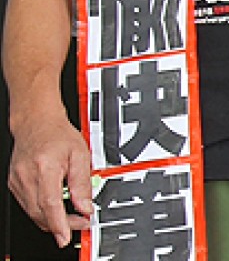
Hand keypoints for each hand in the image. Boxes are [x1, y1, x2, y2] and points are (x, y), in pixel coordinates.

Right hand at [8, 117, 91, 246]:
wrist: (36, 122)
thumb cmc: (57, 134)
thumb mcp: (80, 154)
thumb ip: (83, 182)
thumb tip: (85, 206)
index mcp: (44, 167)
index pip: (50, 203)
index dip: (60, 223)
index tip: (66, 236)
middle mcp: (26, 176)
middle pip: (41, 212)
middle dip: (61, 224)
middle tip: (80, 224)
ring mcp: (17, 181)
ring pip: (33, 212)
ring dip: (52, 220)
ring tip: (72, 217)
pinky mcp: (14, 184)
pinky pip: (28, 205)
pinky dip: (42, 211)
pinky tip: (56, 208)